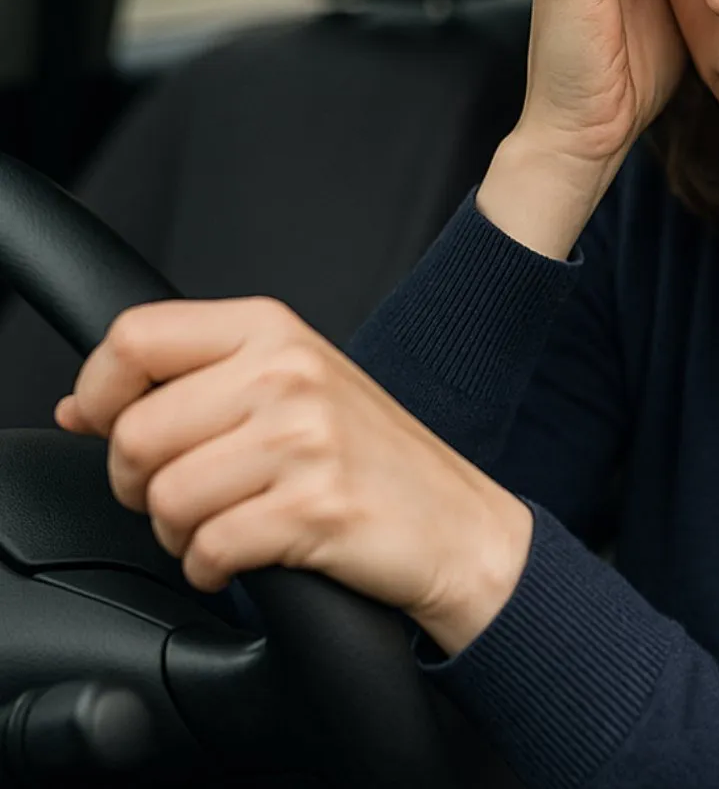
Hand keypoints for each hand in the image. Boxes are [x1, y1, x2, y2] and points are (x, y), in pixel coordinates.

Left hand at [53, 297, 533, 655]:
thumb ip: (187, 384)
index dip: (101, 390)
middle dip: (140, 485)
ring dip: (179, 535)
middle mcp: (287, 371)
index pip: (136, 337)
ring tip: (224, 525)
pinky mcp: (315, 506)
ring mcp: (304, 437)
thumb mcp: (285, 387)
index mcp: (273, 328)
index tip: (108, 425)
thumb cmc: (368, 454)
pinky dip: (212, 569)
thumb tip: (81, 407)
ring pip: (167, 499)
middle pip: (137, 433)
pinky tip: (246, 556)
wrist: (457, 521)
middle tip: (183, 494)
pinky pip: (209, 550)